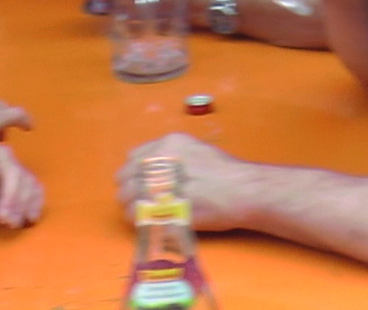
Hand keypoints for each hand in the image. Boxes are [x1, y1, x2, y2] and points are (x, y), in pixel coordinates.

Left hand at [0, 135, 43, 226]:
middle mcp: (2, 152)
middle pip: (12, 173)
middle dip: (8, 198)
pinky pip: (36, 187)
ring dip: (22, 203)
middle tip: (2, 220)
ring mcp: (16, 163)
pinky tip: (31, 218)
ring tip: (13, 224)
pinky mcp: (25, 176)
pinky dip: (36, 202)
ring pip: (26, 181)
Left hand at [118, 133, 251, 229]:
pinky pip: (137, 216)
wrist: (242, 190)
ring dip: (134, 207)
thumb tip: (149, 168)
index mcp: (166, 144)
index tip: (141, 184)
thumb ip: (170, 156)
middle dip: (131, 191)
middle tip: (144, 202)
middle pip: (125, 178)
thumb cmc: (226, 173)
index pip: (132, 158)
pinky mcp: (161, 206)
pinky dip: (142, 221)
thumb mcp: (195, 150)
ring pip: (127, 198)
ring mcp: (158, 183)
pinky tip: (156, 222)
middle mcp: (158, 160)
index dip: (134, 174)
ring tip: (151, 213)